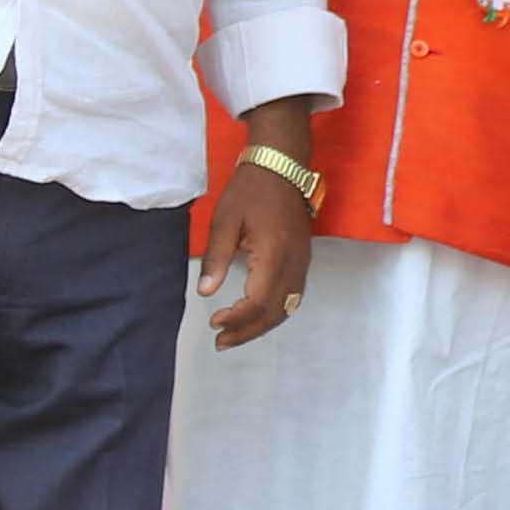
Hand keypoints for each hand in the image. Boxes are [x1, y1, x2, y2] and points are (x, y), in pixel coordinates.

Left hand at [199, 159, 316, 347]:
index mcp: (273, 253)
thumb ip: (216, 259)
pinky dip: (274, 312)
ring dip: (261, 325)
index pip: (258, 301)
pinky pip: (293, 297)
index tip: (214, 323)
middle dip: (247, 331)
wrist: (281, 167)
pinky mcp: (303, 260)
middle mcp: (294, 263)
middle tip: (220, 341)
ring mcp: (302, 262)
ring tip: (235, 335)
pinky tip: (256, 316)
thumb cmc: (250, 191)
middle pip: (274, 311)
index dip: (237, 319)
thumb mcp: (224, 221)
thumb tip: (205, 292)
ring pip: (287, 308)